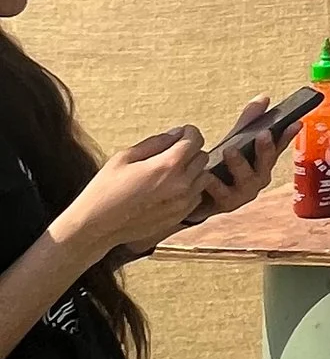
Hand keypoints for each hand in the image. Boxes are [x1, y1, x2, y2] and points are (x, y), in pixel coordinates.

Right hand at [56, 128, 213, 263]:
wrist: (97, 225)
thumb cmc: (105, 189)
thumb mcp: (124, 157)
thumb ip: (155, 143)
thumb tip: (176, 134)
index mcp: (167, 166)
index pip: (195, 140)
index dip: (189, 133)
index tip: (182, 133)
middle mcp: (181, 184)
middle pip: (202, 156)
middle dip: (190, 150)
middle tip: (172, 152)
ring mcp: (183, 202)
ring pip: (204, 177)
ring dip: (193, 170)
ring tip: (171, 172)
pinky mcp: (180, 216)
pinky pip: (197, 195)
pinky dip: (190, 188)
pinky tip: (170, 189)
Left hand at [199, 101, 280, 213]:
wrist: (196, 197)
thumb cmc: (220, 167)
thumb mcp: (234, 141)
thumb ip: (248, 121)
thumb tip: (264, 97)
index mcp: (262, 162)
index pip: (279, 147)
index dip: (288, 136)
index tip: (296, 122)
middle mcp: (258, 179)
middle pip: (266, 164)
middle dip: (266, 149)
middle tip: (263, 134)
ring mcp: (244, 194)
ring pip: (246, 180)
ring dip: (240, 164)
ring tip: (230, 150)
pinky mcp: (225, 204)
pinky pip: (221, 194)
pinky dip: (214, 183)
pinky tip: (206, 173)